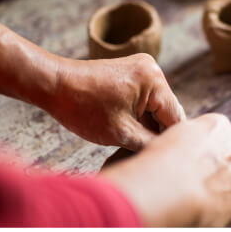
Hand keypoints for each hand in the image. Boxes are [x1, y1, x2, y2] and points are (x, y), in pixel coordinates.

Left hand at [49, 53, 182, 149]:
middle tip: (148, 157)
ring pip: (157, 107)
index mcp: (154, 80)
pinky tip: (130, 133)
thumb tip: (168, 155)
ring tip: (136, 147)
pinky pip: (146, 99)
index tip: (164, 162)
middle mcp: (153, 69)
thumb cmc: (83, 108)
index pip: (175, 117)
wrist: (55, 85)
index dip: (170, 142)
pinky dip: (141, 116)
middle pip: (168, 111)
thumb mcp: (120, 133)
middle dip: (159, 133)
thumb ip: (149, 143)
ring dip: (150, 126)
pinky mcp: (132, 73)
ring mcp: (142, 69)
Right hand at [103, 115, 230, 226]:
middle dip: (216, 171)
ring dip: (219, 192)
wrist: (171, 190)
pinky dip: (218, 212)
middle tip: (192, 184)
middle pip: (230, 159)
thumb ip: (191, 137)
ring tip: (194, 201)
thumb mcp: (175, 133)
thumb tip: (190, 146)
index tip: (190, 165)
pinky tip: (199, 213)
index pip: (216, 137)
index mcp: (221, 126)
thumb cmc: (165, 160)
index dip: (201, 153)